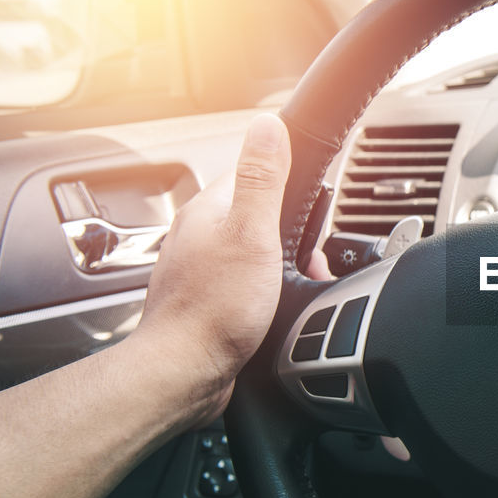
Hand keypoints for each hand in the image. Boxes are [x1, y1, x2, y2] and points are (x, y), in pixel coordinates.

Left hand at [130, 113, 290, 429]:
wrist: (185, 372)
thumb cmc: (215, 310)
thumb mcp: (252, 235)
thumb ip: (263, 179)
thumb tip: (268, 125)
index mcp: (210, 208)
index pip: (255, 171)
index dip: (292, 183)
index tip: (312, 202)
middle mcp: (201, 231)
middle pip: (261, 211)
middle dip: (295, 232)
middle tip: (308, 257)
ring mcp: (203, 264)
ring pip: (257, 247)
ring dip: (286, 262)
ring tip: (297, 282)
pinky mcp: (210, 295)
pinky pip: (250, 278)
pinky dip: (271, 286)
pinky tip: (278, 305)